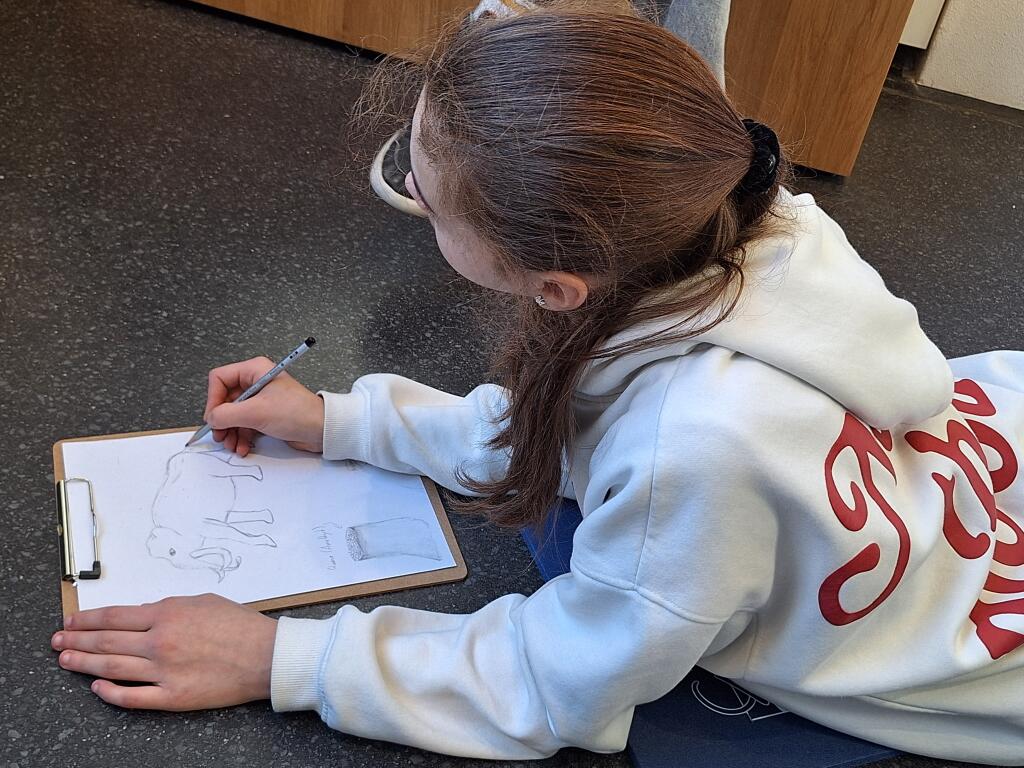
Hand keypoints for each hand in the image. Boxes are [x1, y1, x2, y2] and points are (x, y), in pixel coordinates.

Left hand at [51, 594, 276, 710]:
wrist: (267, 656)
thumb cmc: (241, 626)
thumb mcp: (204, 601)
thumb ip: (170, 607)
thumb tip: (144, 616)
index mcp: (167, 614)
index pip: (115, 616)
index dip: (88, 620)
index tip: (71, 622)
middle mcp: (160, 641)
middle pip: (107, 642)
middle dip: (77, 641)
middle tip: (58, 642)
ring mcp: (164, 671)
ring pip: (112, 668)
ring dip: (85, 664)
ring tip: (66, 662)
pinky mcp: (173, 697)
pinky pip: (133, 697)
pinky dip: (111, 694)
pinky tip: (98, 688)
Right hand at [205, 357, 324, 455]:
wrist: (322, 430)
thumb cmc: (298, 413)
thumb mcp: (256, 413)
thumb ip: (227, 415)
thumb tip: (211, 419)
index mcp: (254, 370)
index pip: (220, 379)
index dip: (213, 399)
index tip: (214, 418)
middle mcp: (256, 382)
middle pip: (224, 399)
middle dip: (221, 420)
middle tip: (220, 436)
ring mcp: (260, 399)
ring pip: (233, 415)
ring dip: (230, 432)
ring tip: (232, 445)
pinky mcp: (265, 415)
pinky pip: (244, 424)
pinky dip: (240, 436)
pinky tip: (242, 447)